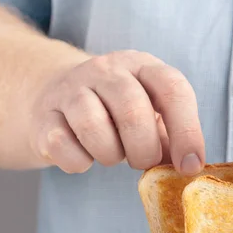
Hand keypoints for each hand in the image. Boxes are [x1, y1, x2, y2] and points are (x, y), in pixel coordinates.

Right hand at [28, 50, 204, 173]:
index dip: (187, 131)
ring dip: (109, 155)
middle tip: (142, 161)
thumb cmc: (113, 112)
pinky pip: (61, 144)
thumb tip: (188, 166)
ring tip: (111, 154)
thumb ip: (170, 138)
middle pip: (132, 110)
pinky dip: (78, 162)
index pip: (173, 89)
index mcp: (142, 66)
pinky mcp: (43, 115)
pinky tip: (83, 157)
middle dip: (144, 150)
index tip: (189, 166)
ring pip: (93, 127)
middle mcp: (106, 69)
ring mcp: (70, 88)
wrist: (52, 97)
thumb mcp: (149, 115)